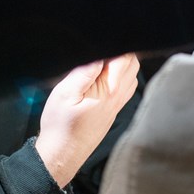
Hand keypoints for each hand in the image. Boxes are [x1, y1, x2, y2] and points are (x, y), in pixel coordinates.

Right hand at [35, 54, 139, 187]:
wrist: (62, 154)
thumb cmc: (60, 126)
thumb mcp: (64, 94)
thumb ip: (84, 71)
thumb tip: (99, 53)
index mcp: (109, 90)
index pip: (124, 57)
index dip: (116, 43)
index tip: (103, 38)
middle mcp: (118, 97)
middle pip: (132, 63)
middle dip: (121, 50)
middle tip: (102, 46)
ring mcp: (118, 105)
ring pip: (132, 75)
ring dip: (123, 62)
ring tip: (103, 58)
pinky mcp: (114, 111)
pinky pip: (127, 87)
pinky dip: (123, 75)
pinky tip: (107, 74)